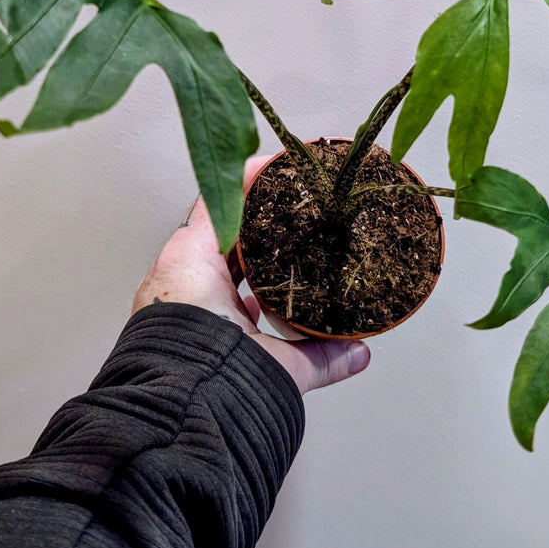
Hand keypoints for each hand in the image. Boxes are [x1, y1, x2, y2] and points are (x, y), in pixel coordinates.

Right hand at [133, 155, 370, 394]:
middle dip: (268, 224)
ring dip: (259, 197)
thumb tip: (359, 354)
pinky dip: (245, 180)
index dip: (273, 260)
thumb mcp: (287, 366)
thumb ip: (322, 358)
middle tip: (299, 207)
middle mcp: (202, 288)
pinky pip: (219, 201)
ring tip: (290, 180)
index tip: (298, 246)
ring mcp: (193, 263)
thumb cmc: (227, 382)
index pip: (249, 279)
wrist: (193, 382)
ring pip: (231, 219)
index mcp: (220, 316)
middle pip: (240, 243)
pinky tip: (271, 164)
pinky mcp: (189, 243)